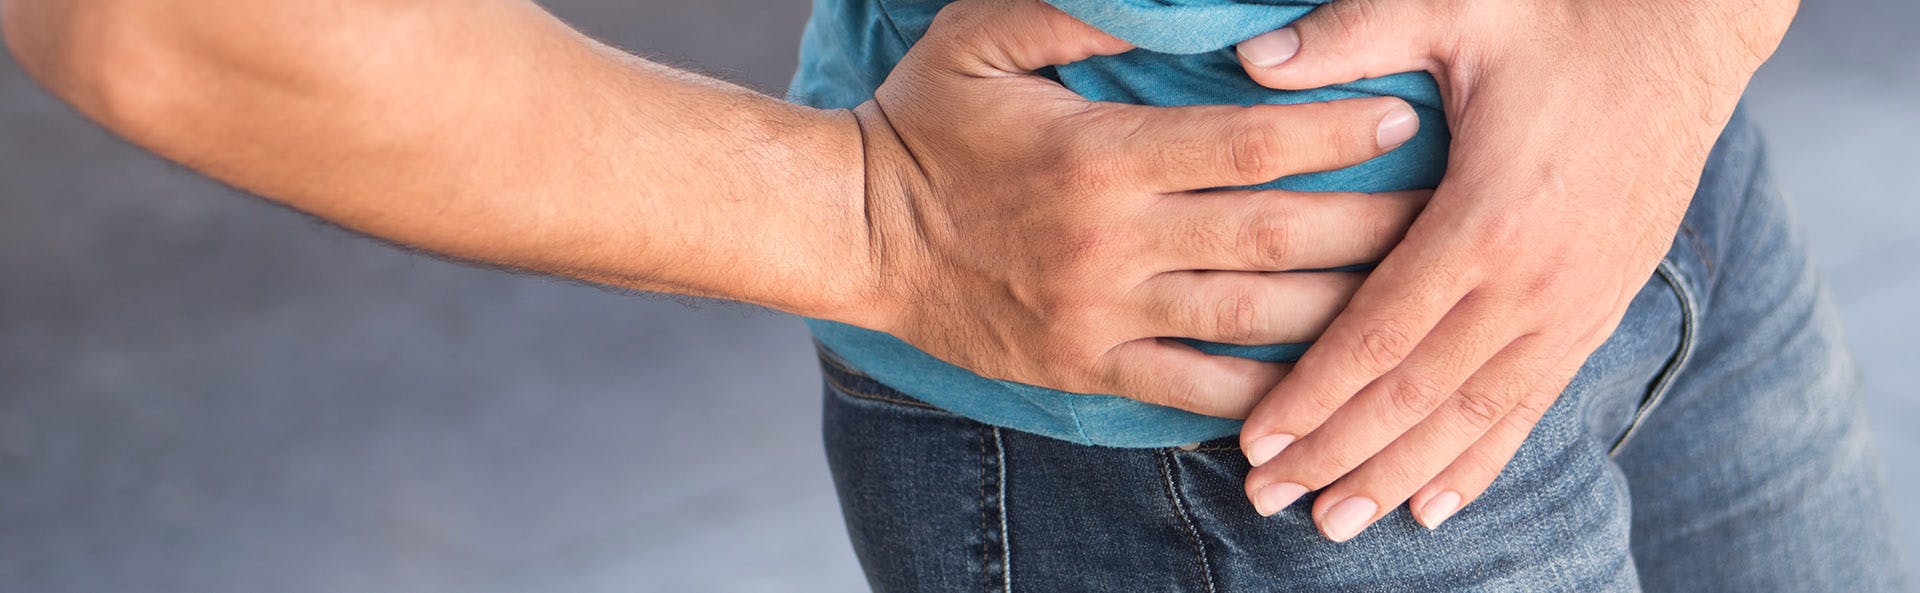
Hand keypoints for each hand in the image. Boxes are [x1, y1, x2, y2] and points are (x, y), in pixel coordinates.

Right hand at [831, 0, 1427, 416]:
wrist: (852, 233)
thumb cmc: (923, 122)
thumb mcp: (981, 34)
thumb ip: (1074, 6)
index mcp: (1102, 153)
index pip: (1250, 145)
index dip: (1337, 129)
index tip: (1404, 113)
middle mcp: (1116, 241)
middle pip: (1278, 235)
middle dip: (1378, 221)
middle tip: (1453, 207)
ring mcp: (1107, 314)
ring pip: (1256, 318)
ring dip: (1349, 307)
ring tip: (1420, 289)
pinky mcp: (1091, 365)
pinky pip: (1197, 392)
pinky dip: (1268, 393)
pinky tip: (1330, 382)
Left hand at [1229, 0, 1795, 537]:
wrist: (1687, 33)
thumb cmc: (1562, 19)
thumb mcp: (1454, 12)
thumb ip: (1354, 39)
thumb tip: (1253, 60)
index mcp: (1485, 220)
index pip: (1378, 335)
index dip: (1312, 396)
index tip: (1255, 441)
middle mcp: (1532, 282)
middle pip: (1415, 395)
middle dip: (1336, 455)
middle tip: (1268, 499)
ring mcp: (1572, 304)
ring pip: (1471, 416)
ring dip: (1398, 474)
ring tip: (1337, 523)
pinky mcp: (1598, 309)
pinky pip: (1533, 405)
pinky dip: (1480, 459)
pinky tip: (1435, 503)